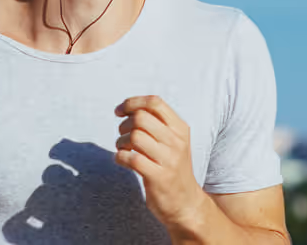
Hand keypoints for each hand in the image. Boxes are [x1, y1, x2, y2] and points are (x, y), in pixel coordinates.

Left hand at [114, 95, 209, 228]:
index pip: (154, 102)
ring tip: (123, 149)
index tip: (120, 111)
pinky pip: (131, 158)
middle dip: (124, 124)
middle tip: (123, 135)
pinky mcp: (159, 177)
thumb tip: (130, 108)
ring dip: (120, 142)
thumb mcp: (173, 142)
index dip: (132, 102)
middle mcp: (176, 141)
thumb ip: (157, 124)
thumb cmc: (173, 168)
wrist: (186, 203)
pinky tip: (123, 160)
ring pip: (134, 137)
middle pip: (141, 117)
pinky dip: (120, 157)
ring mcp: (169, 160)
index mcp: (180, 128)